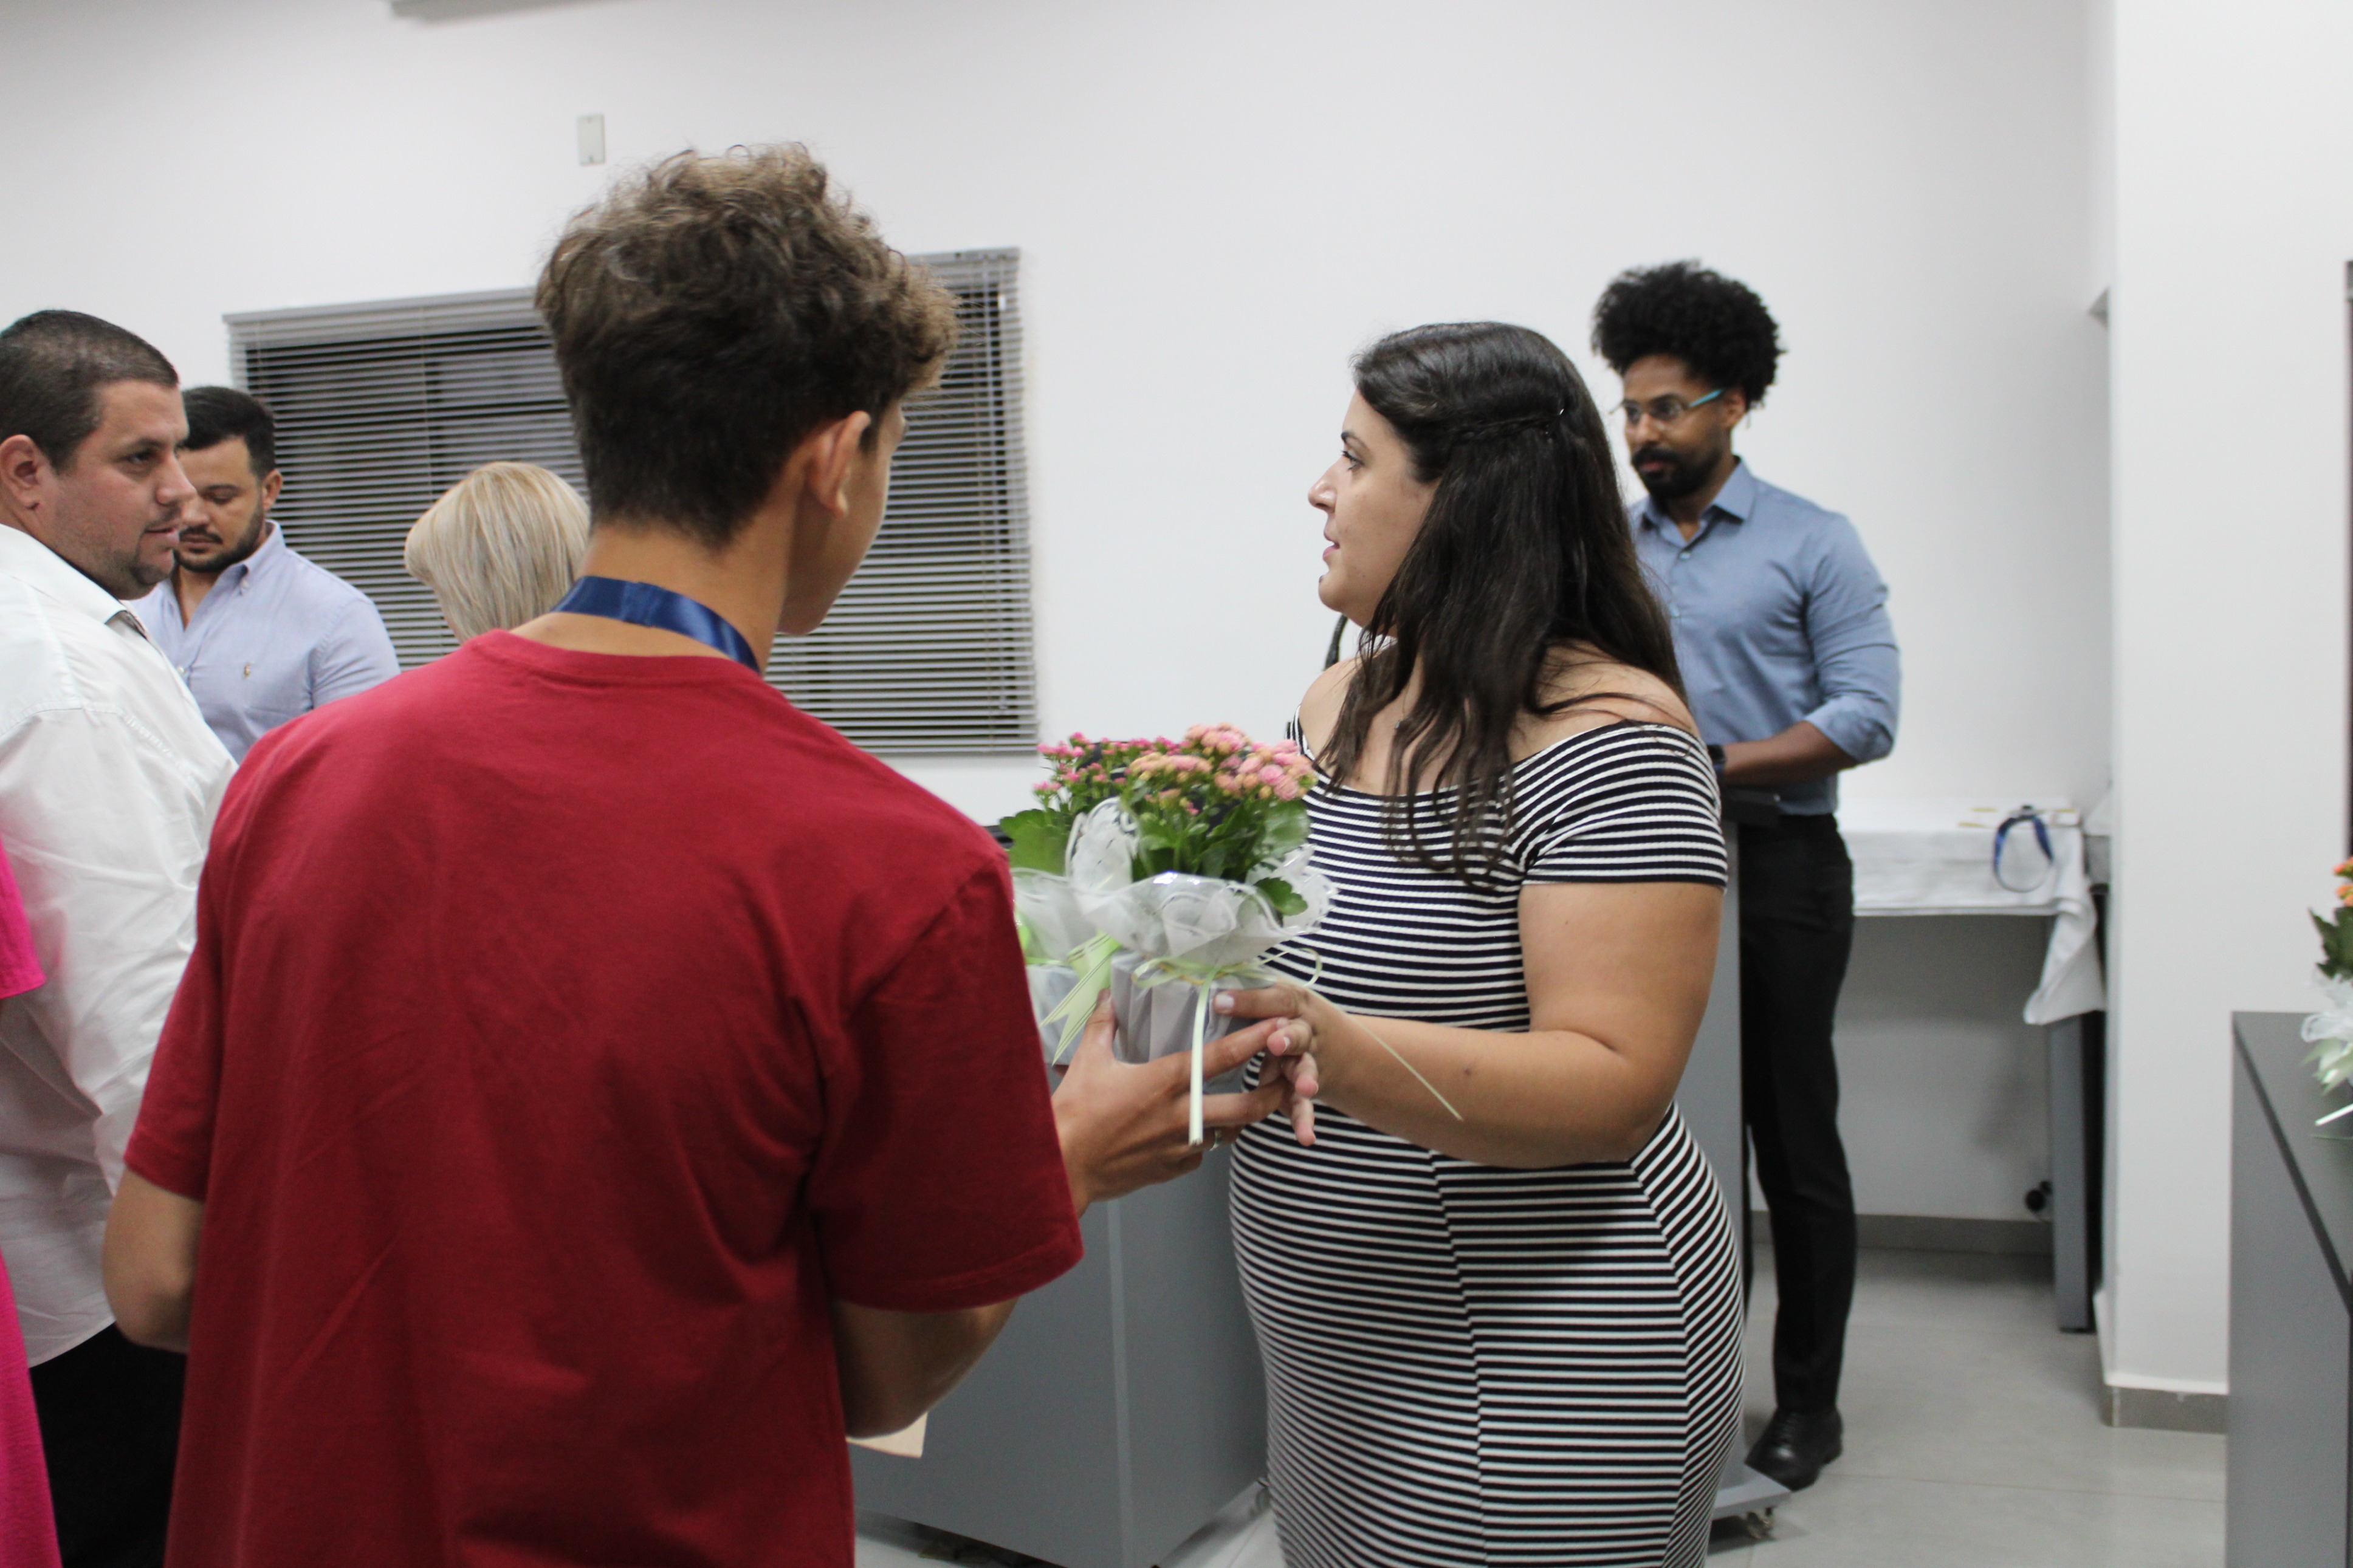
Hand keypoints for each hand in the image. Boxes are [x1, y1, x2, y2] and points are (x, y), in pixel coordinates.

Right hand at [1051, 996, 1289, 1213]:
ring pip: (1229, 1131)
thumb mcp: (1087, 1062)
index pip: (1223, 1056)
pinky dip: (1205, 1141)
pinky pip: (1201, 1153)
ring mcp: (1180, 1146)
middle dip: (1273, 1091)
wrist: (1062, 1167)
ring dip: (1241, 1117)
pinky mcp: (1172, 1168)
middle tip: (1287, 1077)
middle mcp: (1182, 1114)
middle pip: (1248, 1105)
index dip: (1256, 1039)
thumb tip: (1106, 997)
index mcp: (1166, 1081)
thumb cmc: (1074, 1114)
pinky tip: (1198, 1131)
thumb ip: (1103, 1026)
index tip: (1278, 1026)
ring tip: (1247, 1101)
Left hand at [1213, 983, 1331, 1146]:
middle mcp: (1301, 1029)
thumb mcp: (1271, 999)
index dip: (1249, 1000)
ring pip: (1305, 1069)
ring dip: (1305, 1078)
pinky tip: (1306, 1137)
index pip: (1272, 997)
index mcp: (1289, 1002)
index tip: (1220, 1002)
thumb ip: (1247, 997)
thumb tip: (1205, 988)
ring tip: (1306, 1089)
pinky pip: (1302, 1105)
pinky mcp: (1301, 1088)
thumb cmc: (1281, 1013)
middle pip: (1296, 1033)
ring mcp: (1304, 1059)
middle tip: (1275, 1043)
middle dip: (1287, 1038)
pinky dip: (1304, 1120)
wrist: (1331, 1040)